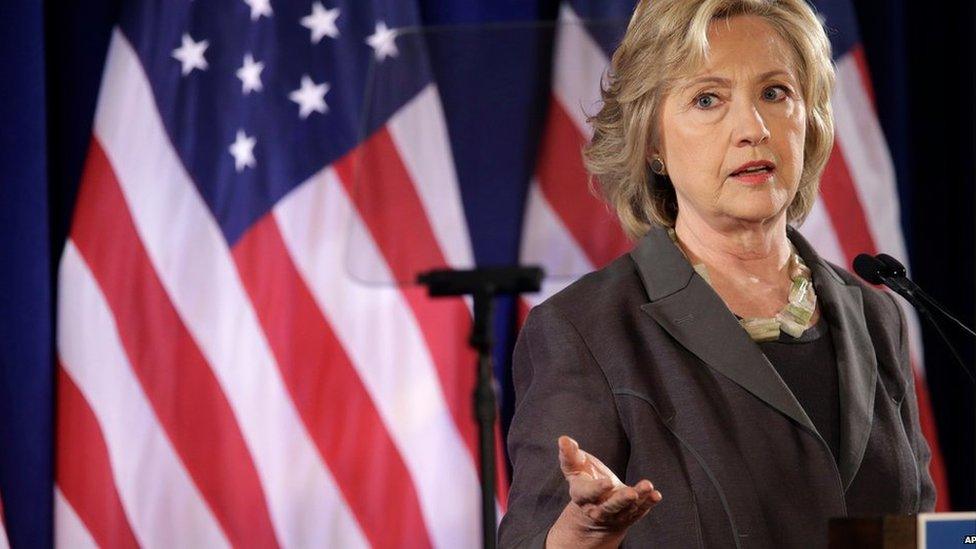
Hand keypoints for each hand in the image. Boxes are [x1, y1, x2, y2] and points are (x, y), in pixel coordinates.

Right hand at [546, 436, 661, 547]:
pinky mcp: (629, 515)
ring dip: (639, 500)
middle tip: (631, 493)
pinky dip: (648, 503)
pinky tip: (656, 495)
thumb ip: (570, 454)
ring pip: (626, 509)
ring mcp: (614, 514)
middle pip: (608, 507)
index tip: (607, 482)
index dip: (596, 489)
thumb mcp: (575, 467)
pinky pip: (639, 511)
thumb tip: (562, 439)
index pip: (587, 494)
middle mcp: (597, 509)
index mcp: (581, 496)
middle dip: (620, 501)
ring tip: (648, 487)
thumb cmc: (584, 479)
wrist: (594, 506)